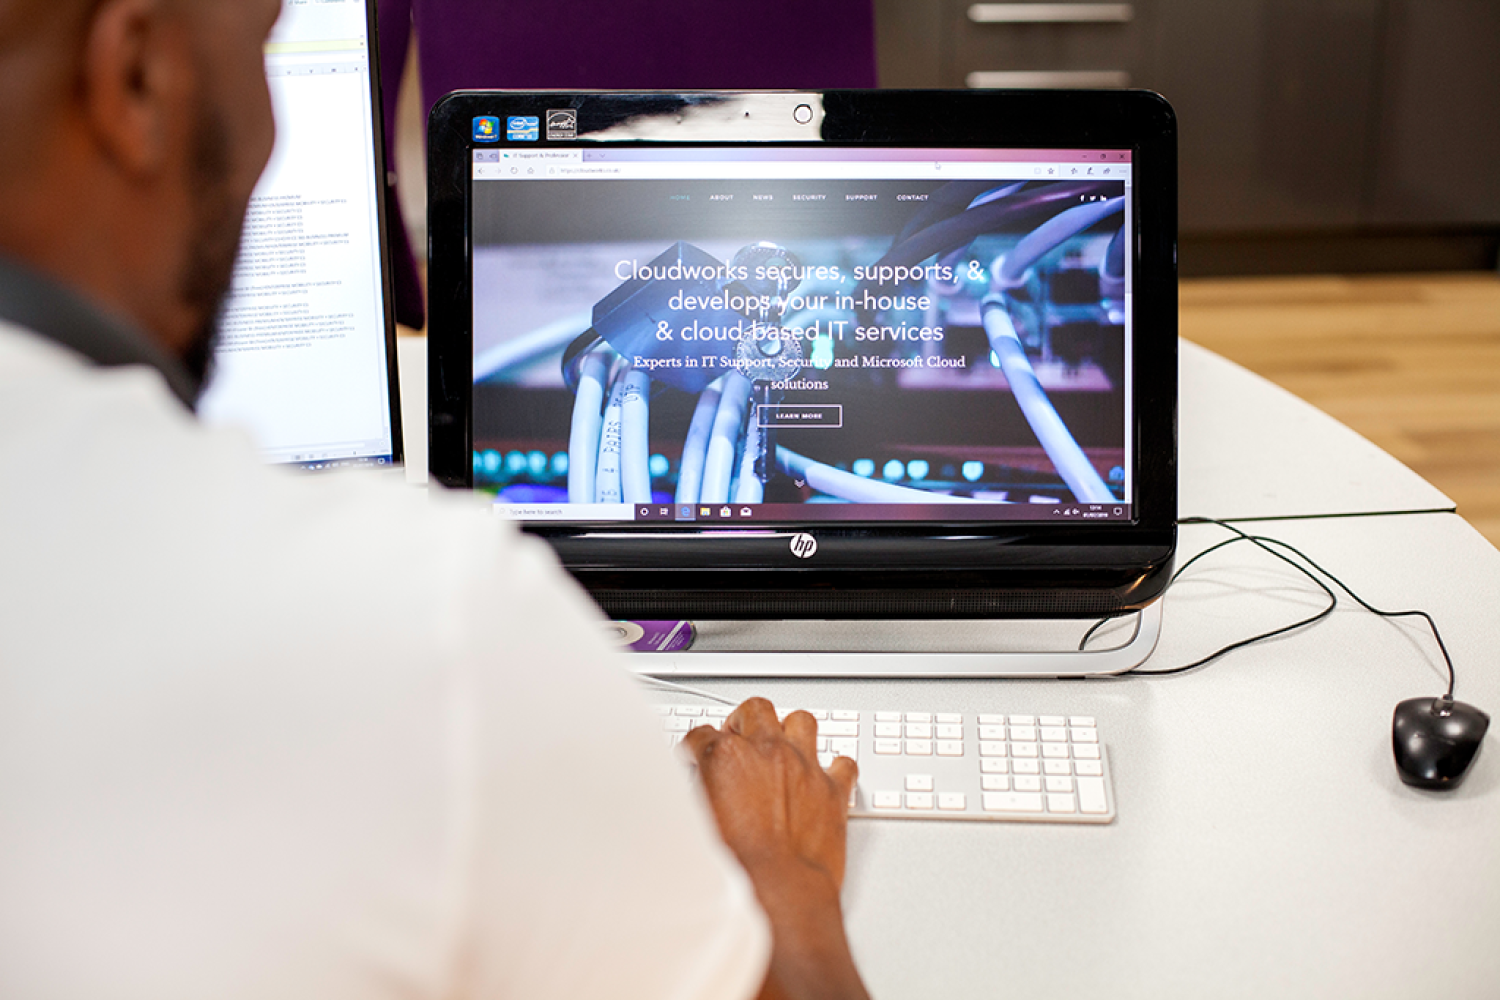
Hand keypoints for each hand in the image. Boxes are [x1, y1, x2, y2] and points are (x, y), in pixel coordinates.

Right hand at [682, 698, 868, 999]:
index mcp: (726, 758)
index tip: (695, 755)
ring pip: (801, 720)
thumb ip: (695, 794)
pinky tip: (824, 775)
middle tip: (739, 737)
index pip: (701, 733)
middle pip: (755, 710)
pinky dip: (834, 766)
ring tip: (782, 745)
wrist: (780, 896)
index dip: (695, 746)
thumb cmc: (738, 870)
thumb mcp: (695, 824)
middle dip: (744, 721)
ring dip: (790, 730)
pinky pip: (843, 762)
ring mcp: (804, 767)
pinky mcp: (833, 789)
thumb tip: (692, 787)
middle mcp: (767, 753)